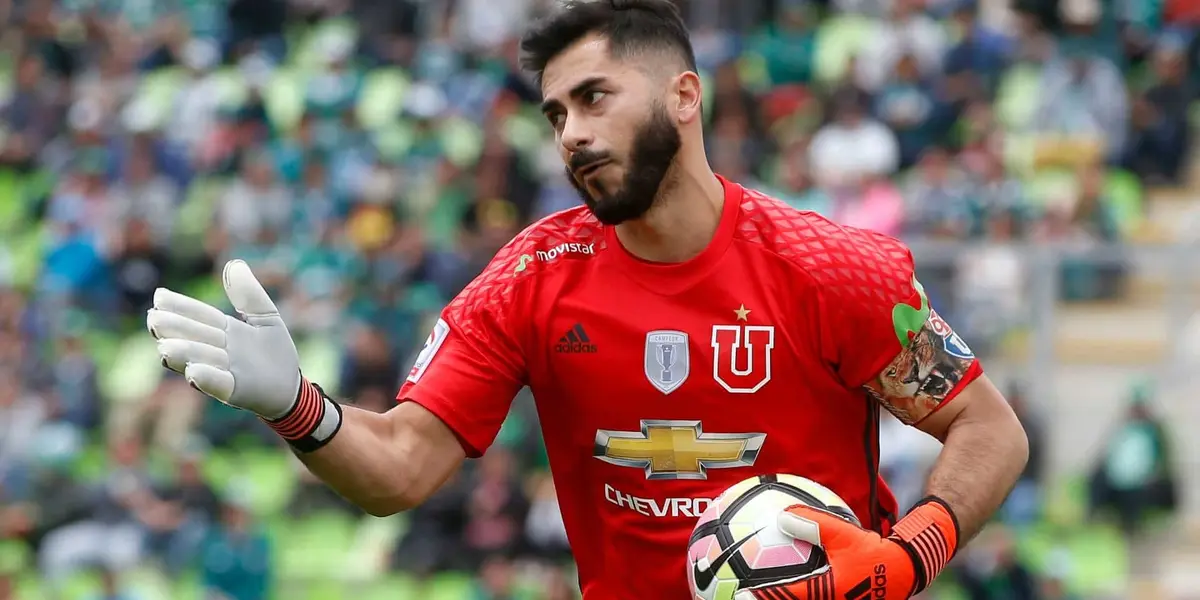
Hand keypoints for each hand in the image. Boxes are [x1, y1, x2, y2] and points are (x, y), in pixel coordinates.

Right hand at [147, 259, 300, 418]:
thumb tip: (234, 263)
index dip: (180, 307)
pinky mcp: (236, 392)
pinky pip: (220, 385)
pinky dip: (207, 379)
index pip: (200, 316)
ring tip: (165, 349)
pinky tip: (193, 373)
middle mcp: (220, 351)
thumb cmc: (274, 352)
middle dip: (175, 329)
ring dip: (184, 354)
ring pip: (201, 360)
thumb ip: (249, 294)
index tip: (160, 296)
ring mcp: (226, 372)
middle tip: (153, 320)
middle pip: (195, 337)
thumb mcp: (265, 317)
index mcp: (225, 331)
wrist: (291, 387)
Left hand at [759, 498, 958, 599]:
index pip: (786, 596)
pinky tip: (782, 588)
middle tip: (737, 597)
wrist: (903, 570)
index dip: (761, 597)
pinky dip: (795, 596)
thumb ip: (814, 524)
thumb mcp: (844, 533)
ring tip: (753, 597)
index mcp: (825, 592)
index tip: (739, 595)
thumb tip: (783, 515)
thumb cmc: (873, 552)